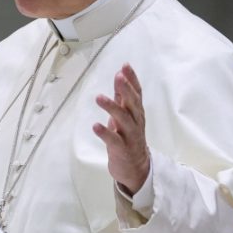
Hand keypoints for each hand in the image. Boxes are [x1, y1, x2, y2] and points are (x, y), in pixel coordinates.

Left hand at [92, 63, 149, 195]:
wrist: (135, 167)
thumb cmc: (128, 137)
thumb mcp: (125, 115)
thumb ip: (122, 97)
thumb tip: (120, 76)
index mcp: (136, 113)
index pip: (137, 93)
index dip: (132, 79)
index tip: (125, 66)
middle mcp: (136, 122)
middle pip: (133, 104)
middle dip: (126, 90)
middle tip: (118, 77)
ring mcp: (130, 136)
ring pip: (124, 120)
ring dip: (112, 108)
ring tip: (99, 98)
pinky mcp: (122, 149)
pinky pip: (114, 140)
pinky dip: (105, 133)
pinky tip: (95, 126)